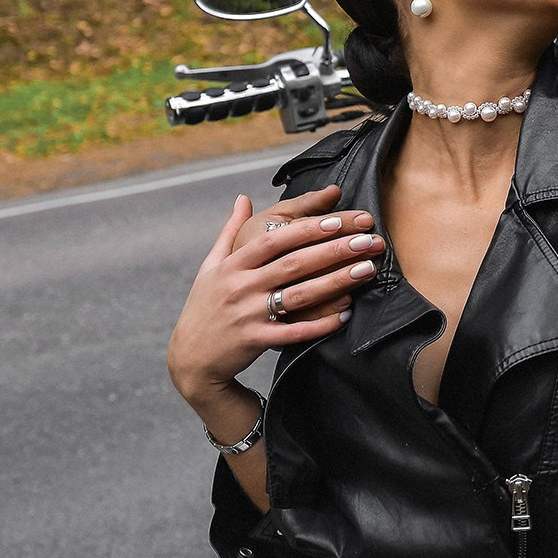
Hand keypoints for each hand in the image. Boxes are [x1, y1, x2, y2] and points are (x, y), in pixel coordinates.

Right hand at [167, 193, 380, 440]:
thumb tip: (243, 198)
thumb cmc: (204, 307)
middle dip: (333, 250)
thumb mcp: (210, 266)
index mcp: (231, 265)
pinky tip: (346, 313)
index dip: (306, 229)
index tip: (337, 220)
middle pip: (293, 264)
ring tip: (366, 270)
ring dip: (335, 282)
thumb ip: (230, 231)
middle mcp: (239, 287)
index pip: (273, 240)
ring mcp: (248, 315)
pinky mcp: (256, 340)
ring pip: (299, 295)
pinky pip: (295, 331)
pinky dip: (321, 323)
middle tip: (366, 241)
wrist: (190, 359)